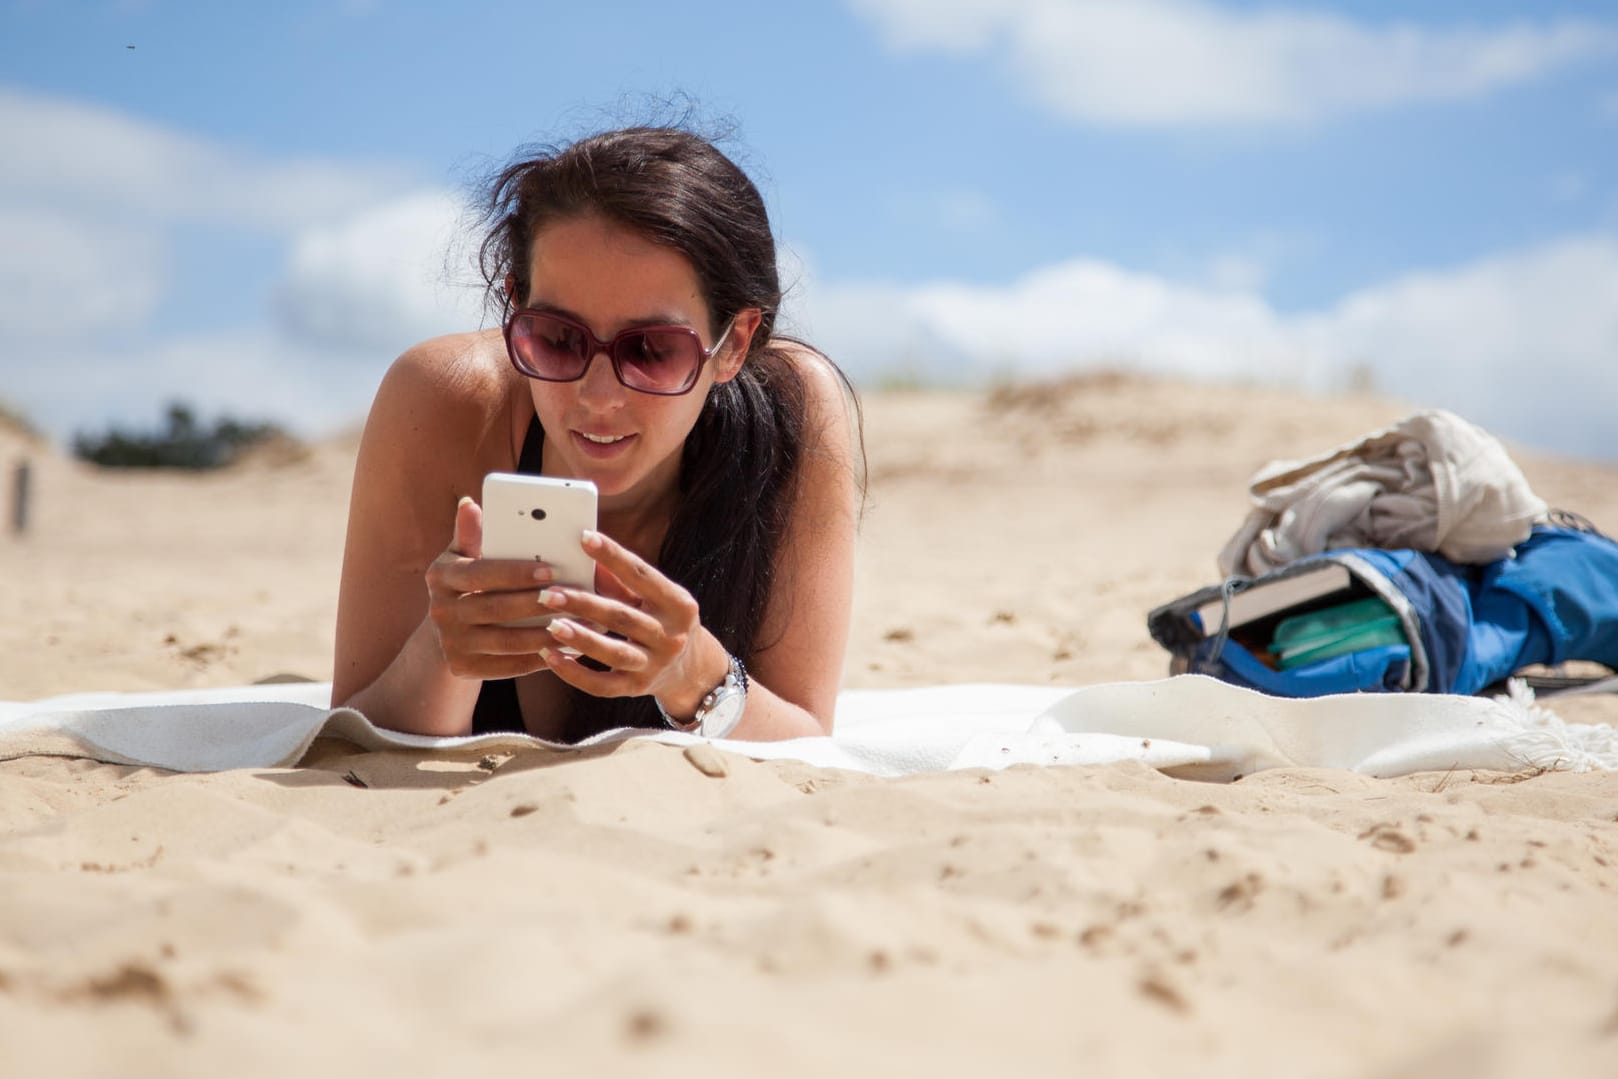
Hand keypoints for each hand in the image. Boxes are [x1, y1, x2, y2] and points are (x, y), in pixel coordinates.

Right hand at [422, 497, 559, 679]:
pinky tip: (565, 649)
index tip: (551, 570)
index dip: (516, 573)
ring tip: (578, 625)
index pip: (481, 573)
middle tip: (571, 599)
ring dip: (545, 634)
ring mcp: (450, 643)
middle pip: (495, 608)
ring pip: (506, 640)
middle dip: (536, 604)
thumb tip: (470, 503)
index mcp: (441, 576)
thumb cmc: (470, 583)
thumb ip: (472, 534)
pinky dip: (538, 659)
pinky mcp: (462, 668)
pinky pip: (508, 666)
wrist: (448, 633)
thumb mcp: (465, 556)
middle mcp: (439, 610)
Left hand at [534, 529, 717, 712]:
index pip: (642, 576)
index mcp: (678, 605)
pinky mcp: (637, 688)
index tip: (584, 538)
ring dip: (580, 639)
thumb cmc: (664, 621)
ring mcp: (655, 665)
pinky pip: (602, 685)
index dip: (614, 556)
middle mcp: (670, 636)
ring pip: (613, 653)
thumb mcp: (657, 599)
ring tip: (551, 625)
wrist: (691, 670)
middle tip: (549, 594)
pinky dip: (574, 673)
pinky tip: (550, 657)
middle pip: (622, 617)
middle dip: (584, 604)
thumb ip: (624, 582)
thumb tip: (587, 556)